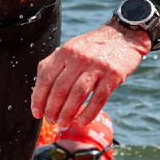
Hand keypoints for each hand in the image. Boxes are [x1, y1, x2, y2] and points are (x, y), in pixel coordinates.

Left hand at [31, 20, 150, 127]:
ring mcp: (96, 66)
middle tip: (50, 121)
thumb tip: (37, 87)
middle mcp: (79, 58)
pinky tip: (82, 121)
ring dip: (67, 114)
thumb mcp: (71, 47)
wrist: (123, 35)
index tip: (36, 112)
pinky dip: (89, 113)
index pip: (45, 78)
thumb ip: (53, 63)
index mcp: (65, 51)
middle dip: (52, 109)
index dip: (38, 98)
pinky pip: (98, 99)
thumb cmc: (93, 46)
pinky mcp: (113, 75)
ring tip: (63, 124)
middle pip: (59, 89)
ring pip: (77, 95)